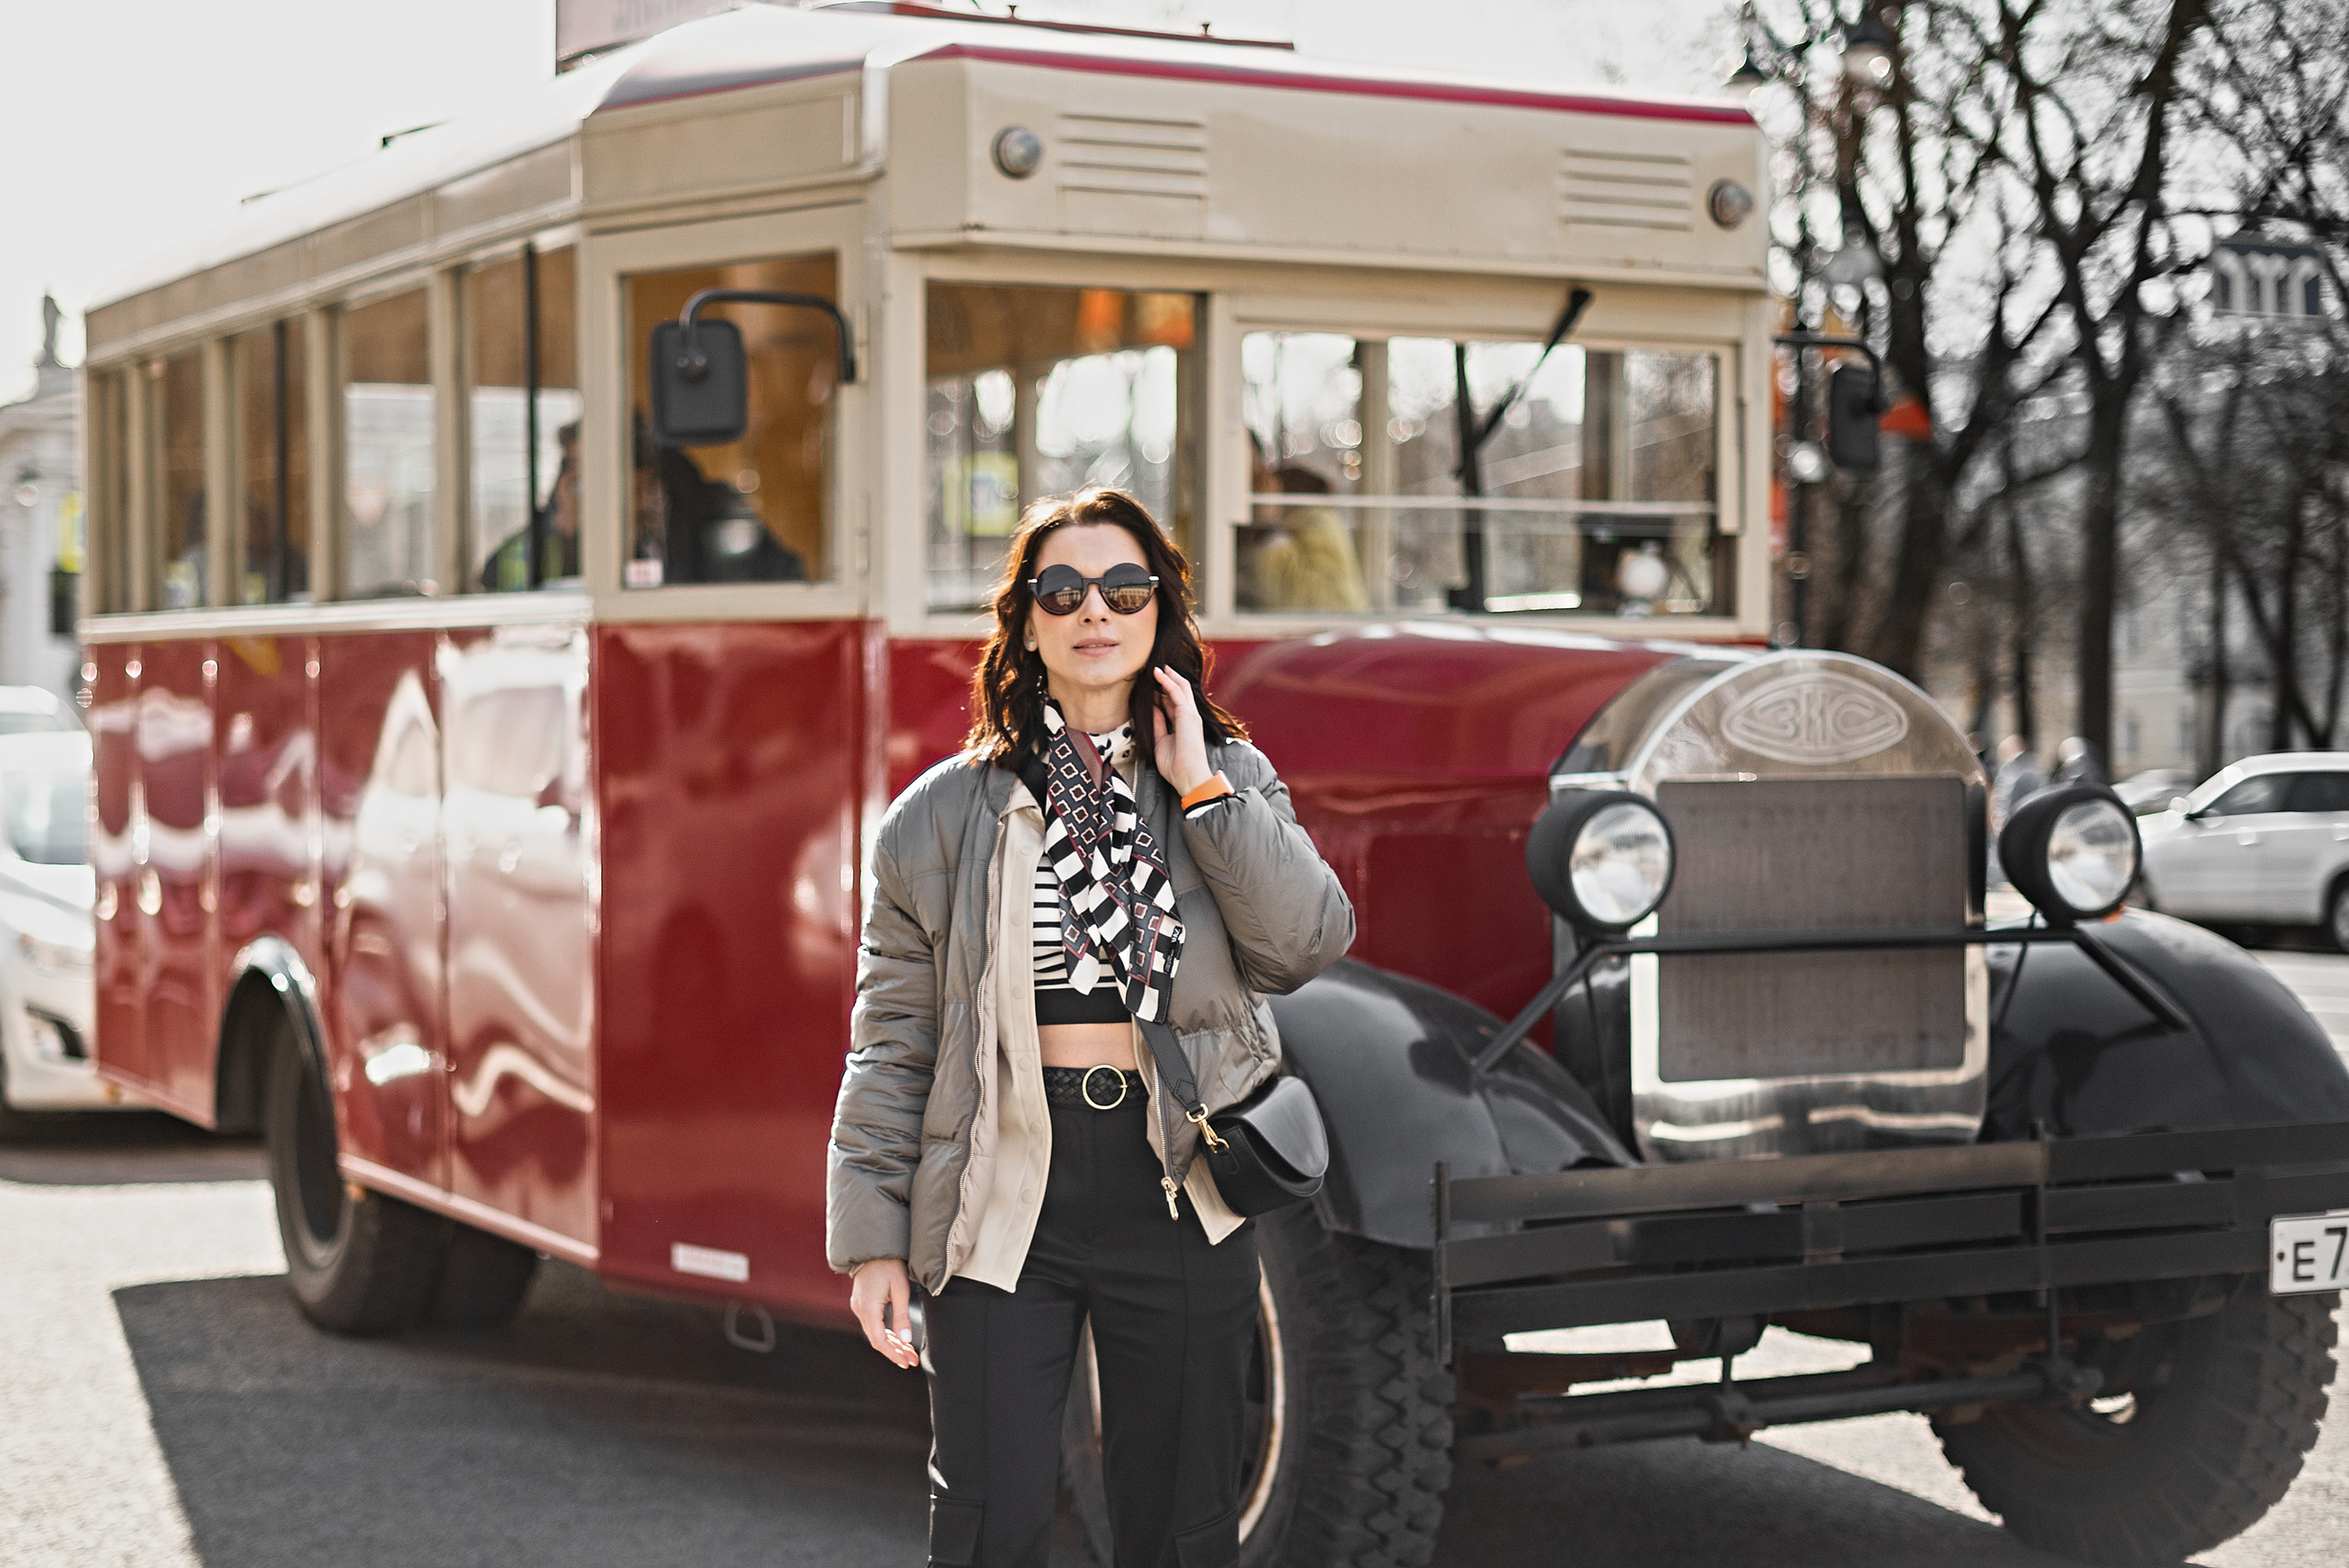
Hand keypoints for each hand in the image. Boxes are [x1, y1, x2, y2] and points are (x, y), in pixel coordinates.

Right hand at [850, 1258, 918, 1368]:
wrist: (874, 1248)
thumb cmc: (889, 1265)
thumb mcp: (900, 1289)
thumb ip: (902, 1316)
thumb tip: (905, 1340)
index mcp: (869, 1308)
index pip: (879, 1341)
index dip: (893, 1354)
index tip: (906, 1362)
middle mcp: (860, 1310)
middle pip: (876, 1340)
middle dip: (894, 1352)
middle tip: (911, 1361)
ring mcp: (859, 1307)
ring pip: (874, 1333)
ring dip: (891, 1344)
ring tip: (908, 1353)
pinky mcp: (862, 1304)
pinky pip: (873, 1325)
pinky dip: (885, 1334)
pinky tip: (898, 1339)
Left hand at [1150, 667, 1213, 796]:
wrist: (1188, 776)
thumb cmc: (1176, 765)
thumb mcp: (1161, 741)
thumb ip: (1158, 723)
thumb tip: (1151, 708)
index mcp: (1183, 723)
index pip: (1173, 702)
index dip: (1161, 691)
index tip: (1149, 685)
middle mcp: (1189, 716)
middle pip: (1180, 690)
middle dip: (1168, 678)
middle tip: (1155, 668)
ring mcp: (1190, 714)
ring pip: (1181, 687)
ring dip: (1168, 676)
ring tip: (1155, 666)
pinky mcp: (1188, 715)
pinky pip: (1177, 693)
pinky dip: (1166, 681)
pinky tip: (1157, 674)